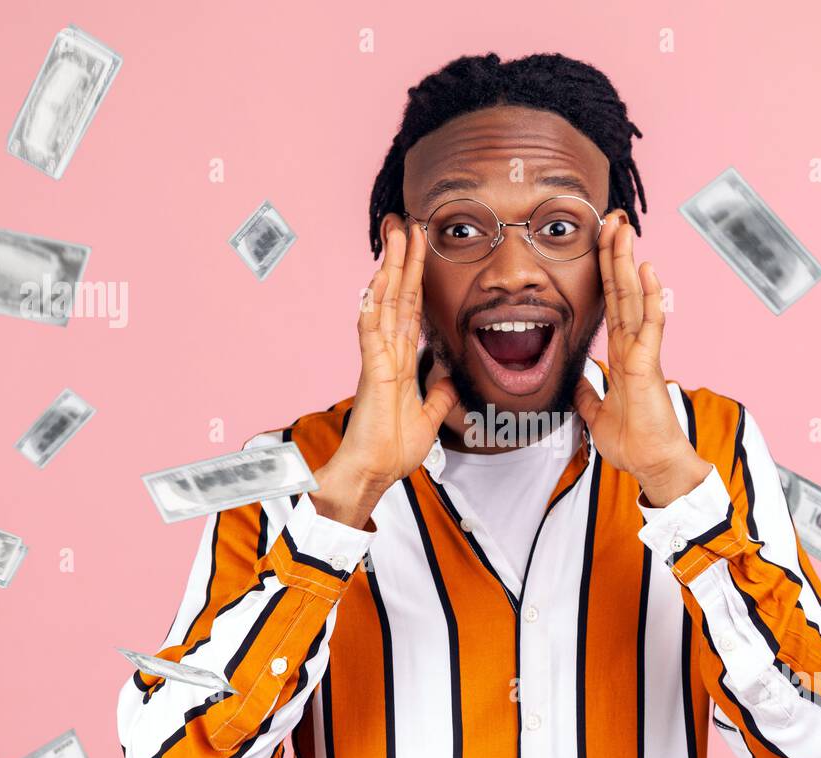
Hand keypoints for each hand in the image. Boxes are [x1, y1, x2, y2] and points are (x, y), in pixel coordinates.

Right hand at [311, 224, 458, 527]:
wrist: (376, 472)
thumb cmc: (393, 449)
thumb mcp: (430, 416)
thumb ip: (438, 393)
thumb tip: (448, 375)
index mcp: (401, 360)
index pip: (411, 309)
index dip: (416, 278)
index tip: (420, 248)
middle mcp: (388, 352)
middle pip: (397, 295)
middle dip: (403, 258)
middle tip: (405, 222)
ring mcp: (378, 359)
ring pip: (385, 303)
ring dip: (390, 268)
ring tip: (395, 235)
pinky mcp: (372, 372)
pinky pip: (372, 332)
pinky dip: (373, 306)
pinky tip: (377, 281)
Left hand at [573, 218, 709, 507]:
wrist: (651, 465)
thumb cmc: (632, 443)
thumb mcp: (596, 414)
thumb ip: (588, 394)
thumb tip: (577, 382)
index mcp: (622, 354)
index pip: (612, 304)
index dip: (607, 273)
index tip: (603, 243)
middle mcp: (634, 347)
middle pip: (623, 291)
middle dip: (616, 254)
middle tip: (613, 219)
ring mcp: (643, 353)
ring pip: (635, 299)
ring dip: (629, 263)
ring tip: (625, 229)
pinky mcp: (648, 366)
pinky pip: (651, 325)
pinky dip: (651, 297)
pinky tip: (649, 270)